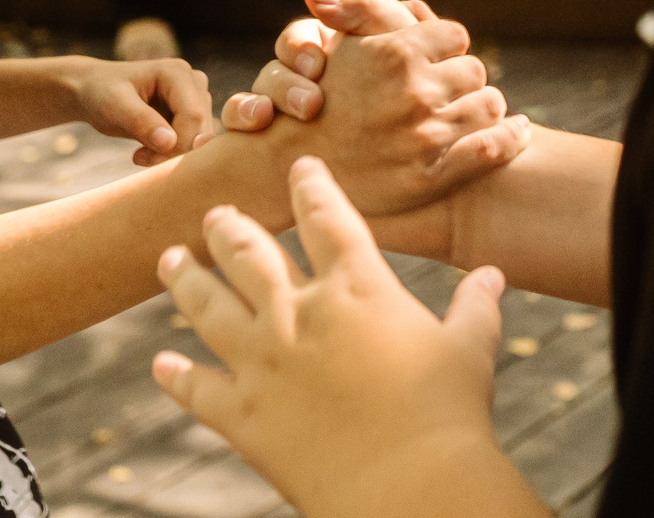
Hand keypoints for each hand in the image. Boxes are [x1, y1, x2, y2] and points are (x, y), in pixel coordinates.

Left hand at [58, 55, 214, 165]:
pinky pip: (192, 142)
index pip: (193, 115)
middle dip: (172, 152)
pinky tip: (147, 152)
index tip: (140, 158)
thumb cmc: (101, 93)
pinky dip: (171, 154)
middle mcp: (194, 82)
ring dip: (171, 155)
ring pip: (199, 139)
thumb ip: (141, 121)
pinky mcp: (191, 114)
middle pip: (200, 129)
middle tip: (139, 159)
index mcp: (177, 72)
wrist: (94, 91)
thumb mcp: (114, 106)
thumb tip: (169, 142)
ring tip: (140, 155)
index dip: (175, 143)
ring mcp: (195, 98)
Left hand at [155, 159, 533, 517]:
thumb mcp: (469, 350)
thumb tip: (491, 275)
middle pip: (249, 254)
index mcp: (356, 287)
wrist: (409, 486)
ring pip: (207, 307)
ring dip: (186, 280)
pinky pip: (197, 388)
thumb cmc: (450, 415)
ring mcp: (262, 362)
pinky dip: (177, 377)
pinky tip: (162, 366)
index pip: (327, 218)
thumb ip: (474, 308)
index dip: (311, 188)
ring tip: (170, 260)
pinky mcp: (242, 414)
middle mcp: (298, 313)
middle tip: (214, 214)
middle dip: (228, 228)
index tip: (299, 168)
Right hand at [225, 0, 527, 218]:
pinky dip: (510, 138)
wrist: (287, 173)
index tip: (438, 56)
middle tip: (453, 88)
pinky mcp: (431, 177)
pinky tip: (517, 130)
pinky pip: (490, 149)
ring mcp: (425, 137)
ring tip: (471, 111)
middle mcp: (414, 92)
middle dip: (463, 78)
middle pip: (474, 71)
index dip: (446, 45)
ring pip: (488, 107)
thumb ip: (353, 9)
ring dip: (483, 107)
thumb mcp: (329, 44)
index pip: (454, 35)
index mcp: (395, 54)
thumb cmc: (310, 102)